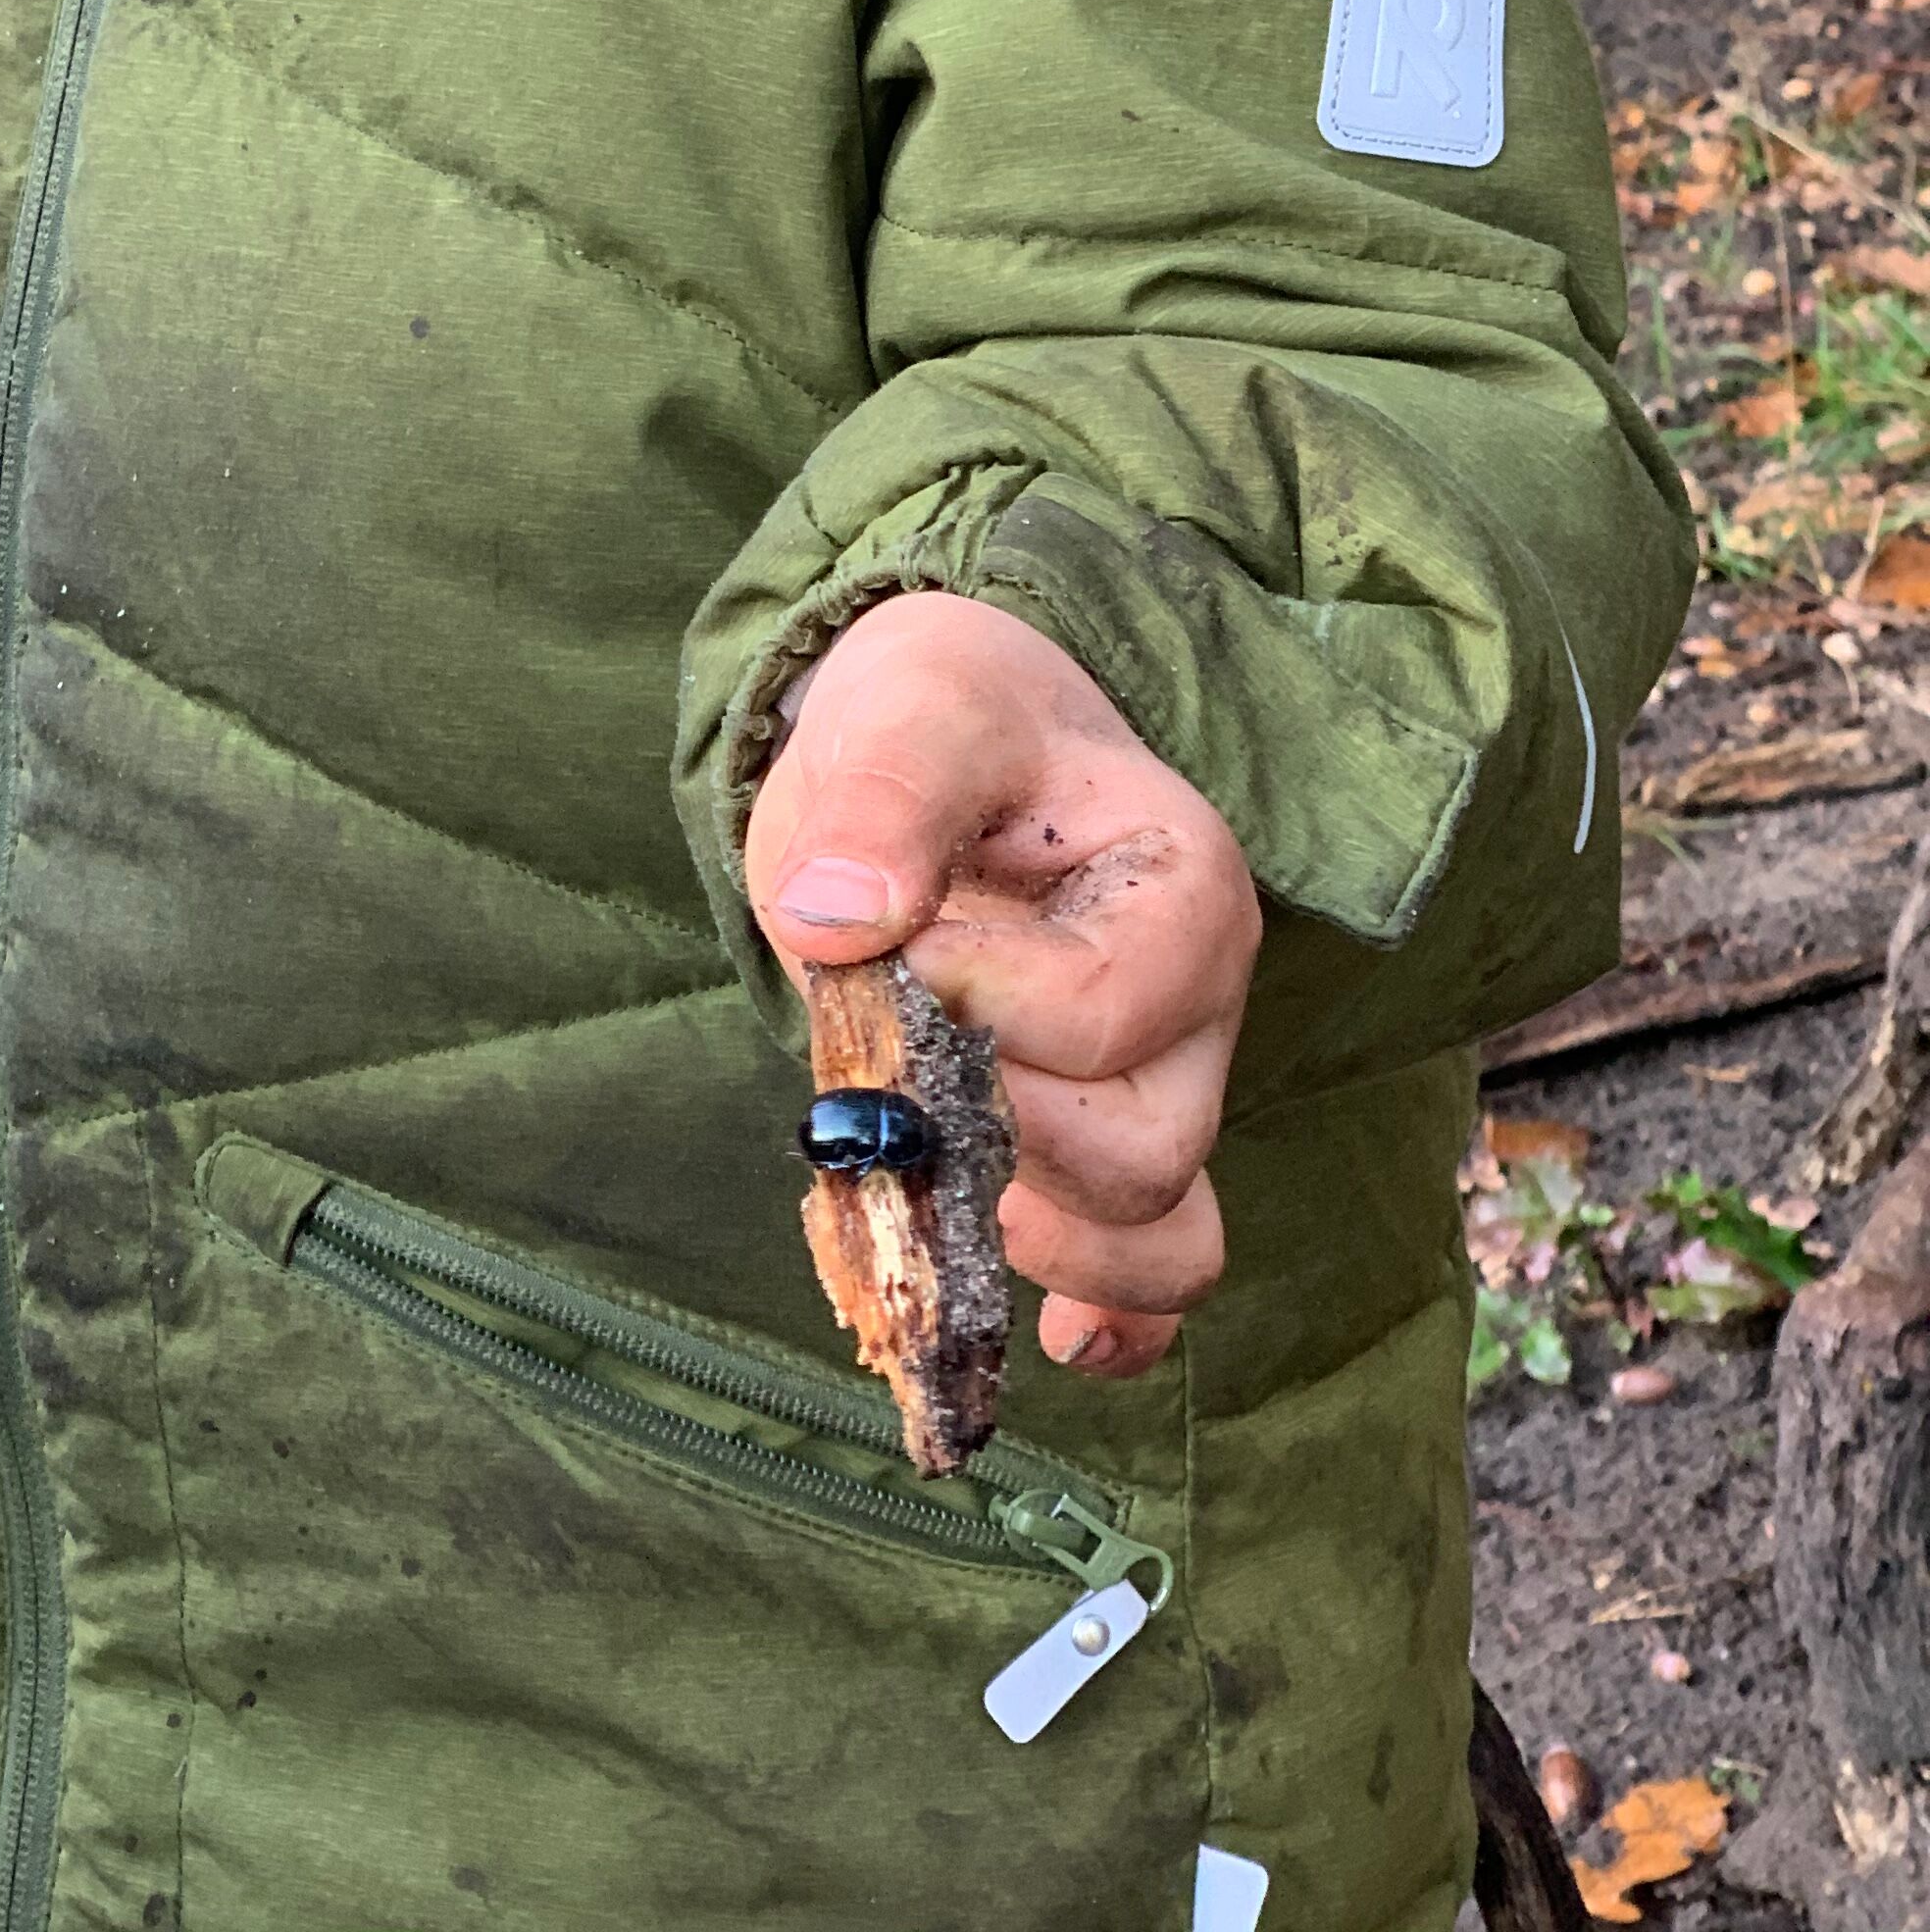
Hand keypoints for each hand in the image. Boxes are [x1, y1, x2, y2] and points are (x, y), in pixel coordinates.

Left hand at [746, 589, 1259, 1378]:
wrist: (943, 749)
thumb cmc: (943, 722)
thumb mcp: (910, 712)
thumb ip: (884, 798)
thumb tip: (839, 916)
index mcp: (1181, 886)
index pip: (1105, 1013)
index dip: (979, 1007)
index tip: (902, 944)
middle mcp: (1200, 1006)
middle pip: (1143, 1150)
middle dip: (998, 1129)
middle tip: (906, 1056)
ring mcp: (1168, 1089)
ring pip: (1163, 1236)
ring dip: (1037, 1239)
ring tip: (940, 1173)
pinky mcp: (1113, 1153)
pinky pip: (1158, 1282)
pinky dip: (1108, 1319)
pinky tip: (1039, 1326)